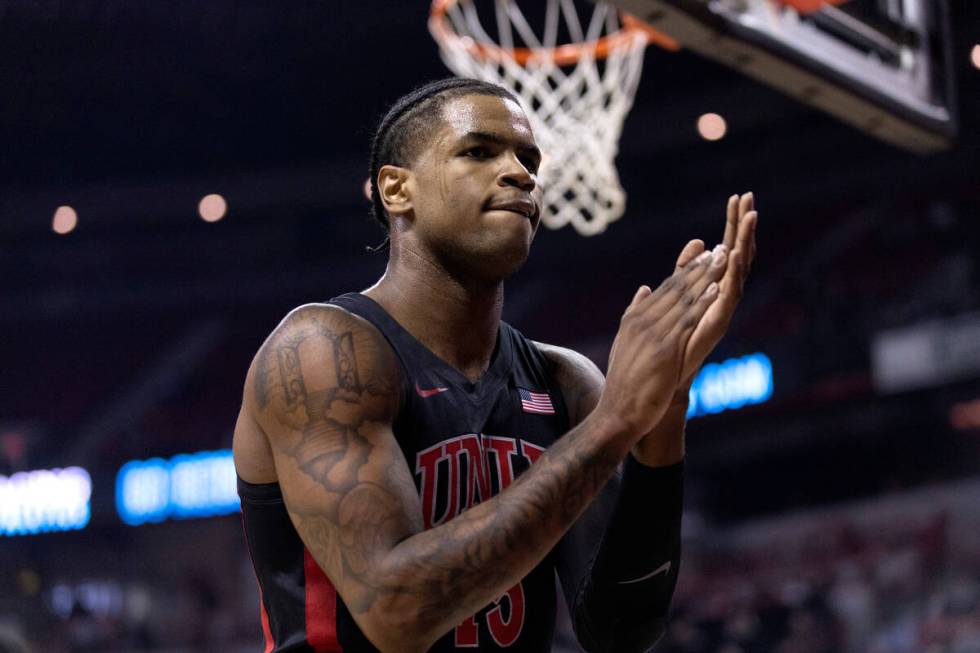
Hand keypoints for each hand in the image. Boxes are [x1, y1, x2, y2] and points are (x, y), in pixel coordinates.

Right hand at [596, 246, 727, 439]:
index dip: (686, 270)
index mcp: (635, 318)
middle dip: (700, 267)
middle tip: (720, 248)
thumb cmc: (624, 382)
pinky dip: (703, 302)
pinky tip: (717, 289)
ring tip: (724, 259)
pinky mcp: (665, 349)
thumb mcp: (625, 341)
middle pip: (676, 288)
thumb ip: (635, 312)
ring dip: (706, 277)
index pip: (664, 289)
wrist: (618, 411)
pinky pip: (688, 320)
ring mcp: (653, 334)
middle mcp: (642, 321)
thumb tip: (644, 288)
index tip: (703, 253)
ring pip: (684, 299)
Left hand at [675, 192, 757, 386]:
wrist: (665, 377)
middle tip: (749, 196)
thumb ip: (686, 270)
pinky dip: (734, 272)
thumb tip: (698, 243)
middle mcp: (723, 294)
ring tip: (751, 216)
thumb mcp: (677, 295)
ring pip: (740, 269)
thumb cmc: (672, 340)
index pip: (728, 246)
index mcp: (714, 285)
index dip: (733, 222)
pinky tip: (735, 252)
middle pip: (739, 252)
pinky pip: (730, 293)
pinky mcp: (718, 323)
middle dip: (743, 224)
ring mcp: (723, 308)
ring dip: (745, 241)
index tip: (738, 196)